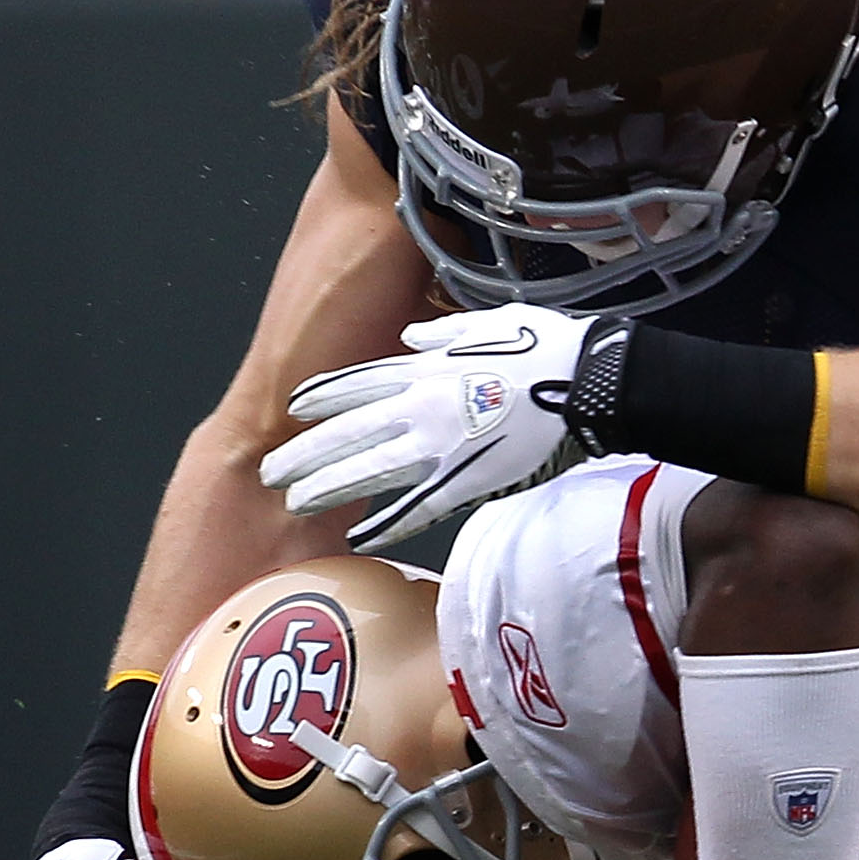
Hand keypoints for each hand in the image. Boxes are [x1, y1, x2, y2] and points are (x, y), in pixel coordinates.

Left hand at [260, 304, 594, 554]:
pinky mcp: (469, 479)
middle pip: (349, 431)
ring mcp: (442, 444)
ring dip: (330, 488)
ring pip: (370, 469)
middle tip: (271, 472)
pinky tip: (359, 537)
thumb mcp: (486, 322)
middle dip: (306, 453)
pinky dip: (387, 523)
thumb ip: (443, 331)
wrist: (587, 380)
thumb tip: (413, 332)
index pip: (358, 383)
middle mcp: (422, 405)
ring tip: (297, 502)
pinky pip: (419, 506)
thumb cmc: (546, 347)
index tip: (293, 409)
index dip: (321, 398)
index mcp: (427, 367)